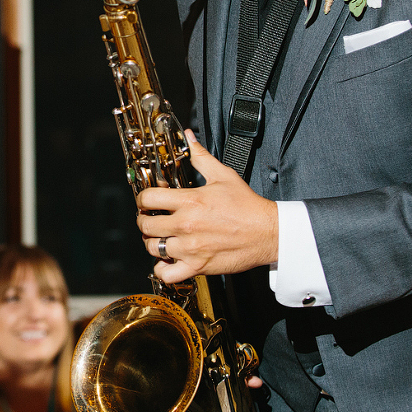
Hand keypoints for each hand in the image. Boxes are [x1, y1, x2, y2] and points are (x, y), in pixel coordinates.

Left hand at [135, 130, 277, 283]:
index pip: (148, 198)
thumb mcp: (223, 175)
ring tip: (159, 237)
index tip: (147, 201)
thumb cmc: (247, 206)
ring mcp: (190, 248)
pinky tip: (168, 260)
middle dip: (144, 220)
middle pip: (145, 224)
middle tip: (151, 219)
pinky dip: (163, 269)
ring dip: (152, 242)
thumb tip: (189, 138)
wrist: (267, 232)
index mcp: (190, 201)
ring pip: (152, 248)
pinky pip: (168, 274)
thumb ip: (200, 156)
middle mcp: (186, 225)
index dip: (143, 198)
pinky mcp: (198, 266)